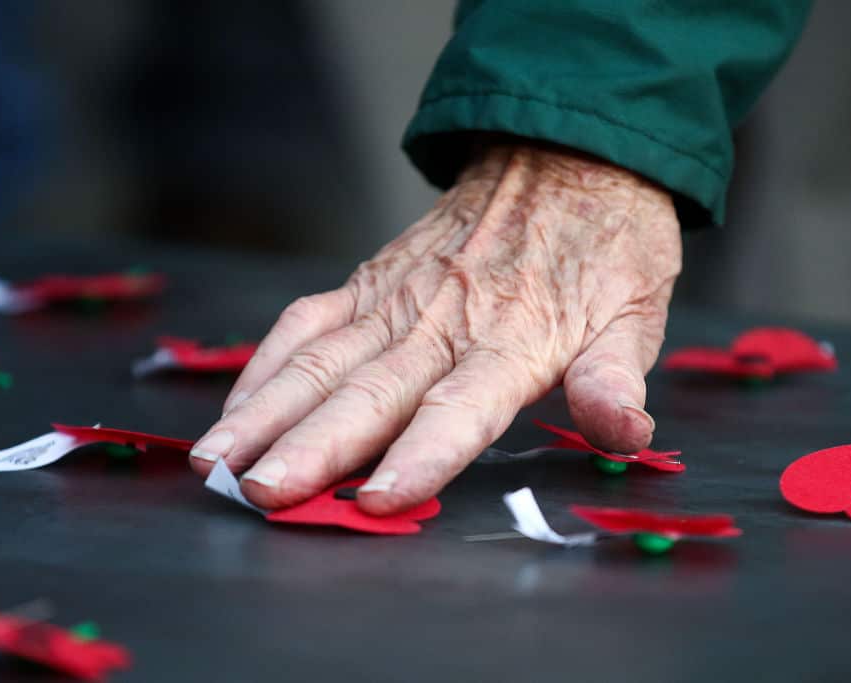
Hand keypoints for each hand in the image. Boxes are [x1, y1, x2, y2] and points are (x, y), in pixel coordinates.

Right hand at [189, 138, 682, 513]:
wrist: (565, 153)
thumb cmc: (605, 244)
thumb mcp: (635, 311)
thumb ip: (615, 380)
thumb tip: (626, 438)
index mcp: (515, 338)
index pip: (461, 407)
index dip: (421, 455)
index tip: (378, 500)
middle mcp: (445, 319)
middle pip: (369, 391)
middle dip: (311, 447)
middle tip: (257, 494)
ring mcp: (400, 296)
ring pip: (322, 359)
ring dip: (265, 412)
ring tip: (215, 460)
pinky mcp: (372, 278)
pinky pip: (309, 321)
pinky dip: (268, 364)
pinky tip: (236, 406)